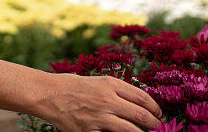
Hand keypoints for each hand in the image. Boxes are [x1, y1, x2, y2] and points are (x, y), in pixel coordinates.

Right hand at [37, 73, 163, 131]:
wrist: (49, 94)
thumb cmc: (72, 85)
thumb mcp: (98, 81)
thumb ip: (116, 90)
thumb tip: (138, 101)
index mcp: (111, 84)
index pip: (142, 97)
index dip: (154, 107)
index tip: (158, 113)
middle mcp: (108, 100)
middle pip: (141, 115)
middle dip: (153, 123)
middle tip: (157, 126)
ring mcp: (100, 117)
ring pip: (131, 130)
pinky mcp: (90, 131)